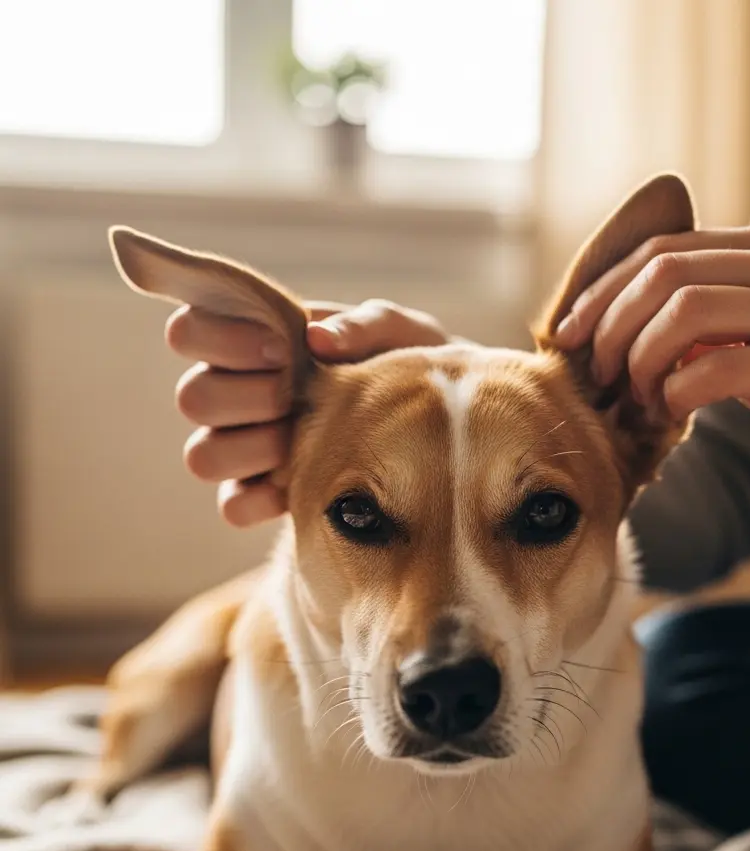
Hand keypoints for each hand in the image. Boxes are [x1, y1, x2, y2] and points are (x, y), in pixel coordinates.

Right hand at [170, 299, 447, 525]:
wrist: (437, 425)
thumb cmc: (401, 363)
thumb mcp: (399, 332)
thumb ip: (364, 324)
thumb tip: (319, 339)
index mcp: (247, 341)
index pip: (189, 333)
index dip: (222, 338)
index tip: (282, 346)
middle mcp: (230, 393)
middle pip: (192, 398)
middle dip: (248, 396)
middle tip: (298, 394)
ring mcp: (240, 448)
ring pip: (202, 457)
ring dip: (252, 448)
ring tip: (304, 439)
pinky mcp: (259, 495)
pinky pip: (233, 506)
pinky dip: (262, 498)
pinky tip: (301, 483)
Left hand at [555, 220, 749, 522]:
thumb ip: (698, 318)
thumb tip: (608, 323)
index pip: (662, 249)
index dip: (601, 292)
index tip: (565, 336)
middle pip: (665, 272)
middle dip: (612, 328)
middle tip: (599, 379)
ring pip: (686, 311)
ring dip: (642, 363)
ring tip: (640, 401)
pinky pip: (719, 367)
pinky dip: (678, 393)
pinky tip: (674, 414)